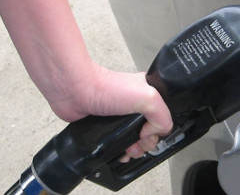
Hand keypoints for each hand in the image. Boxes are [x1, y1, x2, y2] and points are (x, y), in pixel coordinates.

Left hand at [46, 64, 172, 161]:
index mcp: (147, 95)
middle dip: (144, 143)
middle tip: (137, 142)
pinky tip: (119, 153)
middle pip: (148, 132)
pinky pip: (116, 143)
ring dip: (132, 149)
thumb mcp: (148, 97)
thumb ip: (162, 116)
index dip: (156, 131)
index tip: (147, 134)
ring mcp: (119, 117)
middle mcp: (134, 106)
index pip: (161, 119)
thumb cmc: (106, 87)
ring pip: (133, 140)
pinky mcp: (105, 126)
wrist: (77, 92)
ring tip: (128, 150)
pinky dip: (119, 151)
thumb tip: (155, 134)